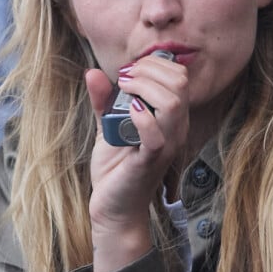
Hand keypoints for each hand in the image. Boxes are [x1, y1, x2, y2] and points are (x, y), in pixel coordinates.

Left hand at [85, 54, 188, 271]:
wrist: (114, 207)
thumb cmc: (116, 167)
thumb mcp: (108, 125)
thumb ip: (103, 99)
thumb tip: (93, 72)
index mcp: (172, 116)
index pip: (178, 75)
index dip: (153, 64)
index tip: (128, 70)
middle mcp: (176, 128)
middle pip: (179, 82)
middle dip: (148, 70)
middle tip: (124, 78)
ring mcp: (167, 145)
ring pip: (172, 103)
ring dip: (143, 87)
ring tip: (124, 89)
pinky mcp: (151, 161)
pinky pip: (157, 135)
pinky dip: (141, 117)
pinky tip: (128, 112)